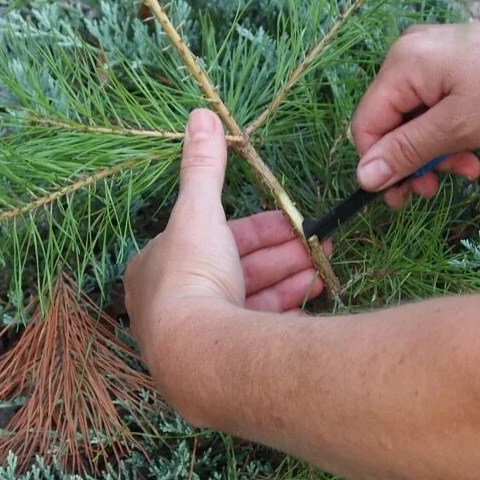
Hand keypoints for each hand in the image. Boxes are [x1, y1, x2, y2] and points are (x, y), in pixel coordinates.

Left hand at [123, 109, 326, 388]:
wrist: (199, 354)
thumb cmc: (192, 277)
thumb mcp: (198, 212)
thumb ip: (203, 168)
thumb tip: (200, 115)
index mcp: (155, 268)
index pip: (210, 239)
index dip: (255, 229)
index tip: (291, 223)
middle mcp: (171, 306)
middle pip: (234, 272)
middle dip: (280, 256)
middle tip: (319, 244)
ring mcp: (197, 339)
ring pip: (250, 302)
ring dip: (289, 281)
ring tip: (324, 268)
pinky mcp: (221, 365)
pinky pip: (258, 334)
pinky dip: (285, 315)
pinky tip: (312, 302)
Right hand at [351, 10, 479, 208]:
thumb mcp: (458, 128)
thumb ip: (406, 153)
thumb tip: (362, 178)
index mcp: (401, 67)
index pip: (366, 126)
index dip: (379, 164)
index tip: (403, 194)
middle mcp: (406, 58)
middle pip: (389, 125)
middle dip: (412, 160)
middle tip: (435, 188)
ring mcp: (428, 60)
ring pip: (412, 121)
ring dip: (434, 153)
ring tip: (466, 168)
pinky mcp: (447, 66)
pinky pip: (432, 109)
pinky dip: (447, 134)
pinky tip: (472, 149)